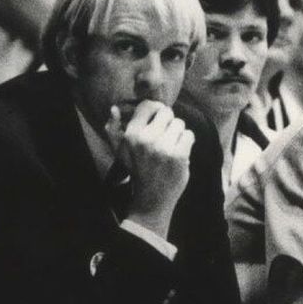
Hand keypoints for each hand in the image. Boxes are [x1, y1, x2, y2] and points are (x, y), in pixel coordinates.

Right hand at [107, 101, 194, 239]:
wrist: (151, 198)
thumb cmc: (137, 171)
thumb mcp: (120, 151)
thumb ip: (113, 130)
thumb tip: (114, 108)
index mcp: (131, 134)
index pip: (148, 105)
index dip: (156, 110)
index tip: (159, 121)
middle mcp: (146, 139)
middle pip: (167, 113)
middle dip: (168, 122)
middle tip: (165, 136)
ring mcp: (163, 147)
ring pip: (180, 123)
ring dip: (178, 134)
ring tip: (171, 146)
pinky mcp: (179, 155)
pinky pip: (189, 135)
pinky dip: (187, 142)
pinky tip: (180, 152)